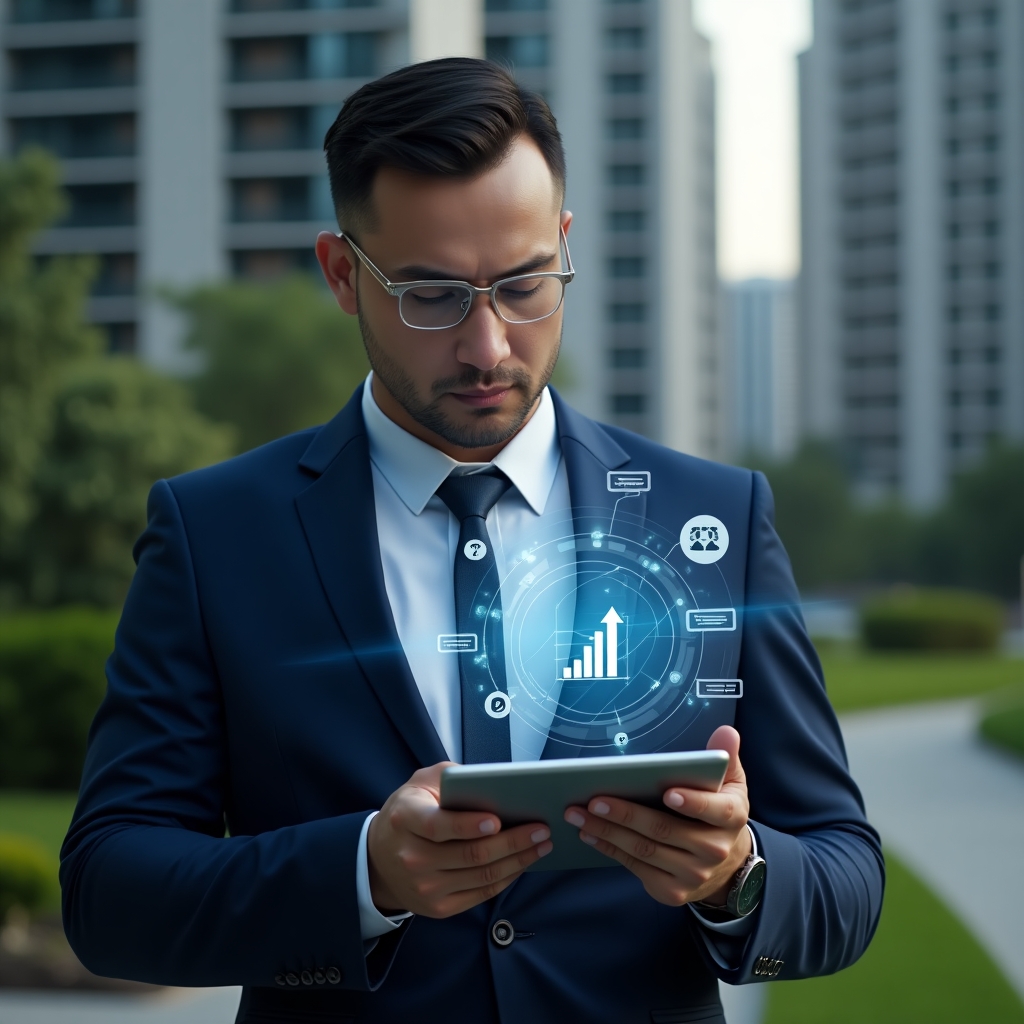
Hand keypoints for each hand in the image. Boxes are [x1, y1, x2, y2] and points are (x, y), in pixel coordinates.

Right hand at [367, 762, 552, 917]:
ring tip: (541, 845)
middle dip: (512, 842)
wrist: (378, 860)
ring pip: (481, 876)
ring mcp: (425, 887)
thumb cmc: (408, 812)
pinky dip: (506, 878)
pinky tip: (523, 863)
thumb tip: (490, 781)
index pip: (439, 826)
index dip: (469, 825)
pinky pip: (481, 893)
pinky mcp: (438, 907)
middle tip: (541, 829)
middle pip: (471, 854)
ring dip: (518, 861)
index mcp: (406, 820)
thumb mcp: (420, 784)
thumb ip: (450, 777)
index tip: (498, 819)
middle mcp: (413, 857)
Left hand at [563, 726, 750, 906]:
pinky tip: (590, 834)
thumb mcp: (730, 782)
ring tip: (579, 815)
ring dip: (607, 832)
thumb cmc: (718, 811)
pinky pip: (636, 868)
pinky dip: (610, 849)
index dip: (693, 802)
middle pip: (665, 830)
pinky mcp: (672, 891)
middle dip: (626, 814)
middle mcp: (714, 849)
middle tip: (594, 800)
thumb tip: (726, 731)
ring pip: (644, 850)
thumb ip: (725, 756)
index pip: (715, 810)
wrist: (725, 865)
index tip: (667, 792)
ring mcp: (693, 874)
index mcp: (731, 817)